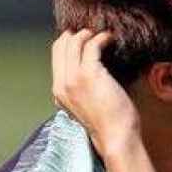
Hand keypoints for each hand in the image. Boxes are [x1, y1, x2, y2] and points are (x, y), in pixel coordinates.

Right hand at [50, 29, 138, 152]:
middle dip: (76, 34)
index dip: (68, 42)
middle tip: (93, 34)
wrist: (116, 138)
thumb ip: (81, 90)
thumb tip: (92, 70)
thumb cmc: (108, 124)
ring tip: (102, 36)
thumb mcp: (86, 106)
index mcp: (59, 93)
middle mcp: (62, 84)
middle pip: (61, 45)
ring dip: (89, 34)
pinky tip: (110, 39)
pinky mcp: (90, 73)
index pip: (56, 56)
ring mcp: (74, 78)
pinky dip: (101, 38)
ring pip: (73, 42)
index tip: (84, 38)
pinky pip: (91, 45)